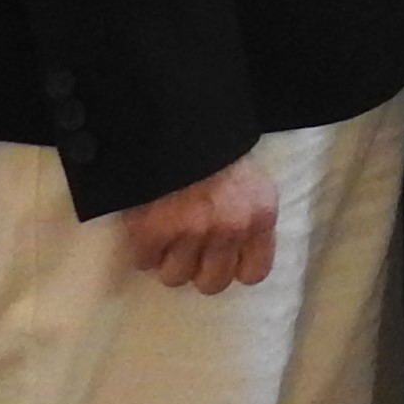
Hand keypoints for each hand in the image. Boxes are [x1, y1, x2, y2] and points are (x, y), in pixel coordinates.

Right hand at [123, 155, 277, 292]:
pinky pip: (144, 261)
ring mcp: (190, 231)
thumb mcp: (251, 183)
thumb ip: (248, 220)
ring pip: (175, 277)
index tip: (223, 257)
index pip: (254, 273)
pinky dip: (143, 248)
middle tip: (191, 246)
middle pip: (212, 284)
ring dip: (168, 259)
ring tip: (169, 232)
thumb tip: (235, 257)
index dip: (235, 268)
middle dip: (199, 268)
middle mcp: (230, 228)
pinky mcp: (152, 230)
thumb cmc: (217, 150)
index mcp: (260, 214)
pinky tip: (149, 226)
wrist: (177, 120)